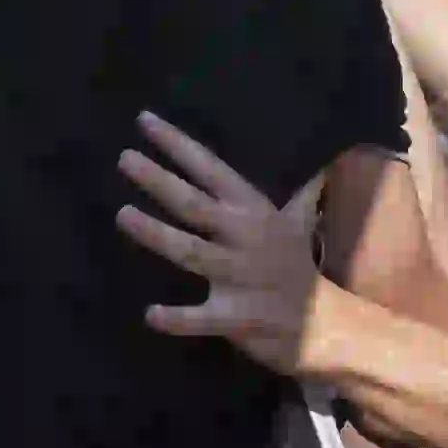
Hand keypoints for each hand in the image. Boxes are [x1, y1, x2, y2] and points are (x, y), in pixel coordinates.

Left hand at [116, 113, 331, 376]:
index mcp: (254, 211)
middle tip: (124, 159)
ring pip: (192, 252)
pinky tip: (150, 314)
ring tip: (123, 214)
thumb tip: (317, 157)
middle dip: (159, 180)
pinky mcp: (236, 316)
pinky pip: (201, 318)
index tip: (144, 121)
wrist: (325, 325)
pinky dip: (177, 318)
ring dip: (156, 234)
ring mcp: (240, 277)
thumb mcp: (297, 221)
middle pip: (194, 204)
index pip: (210, 169)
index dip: (178, 145)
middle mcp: (244, 237)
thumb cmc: (297, 268)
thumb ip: (296, 189)